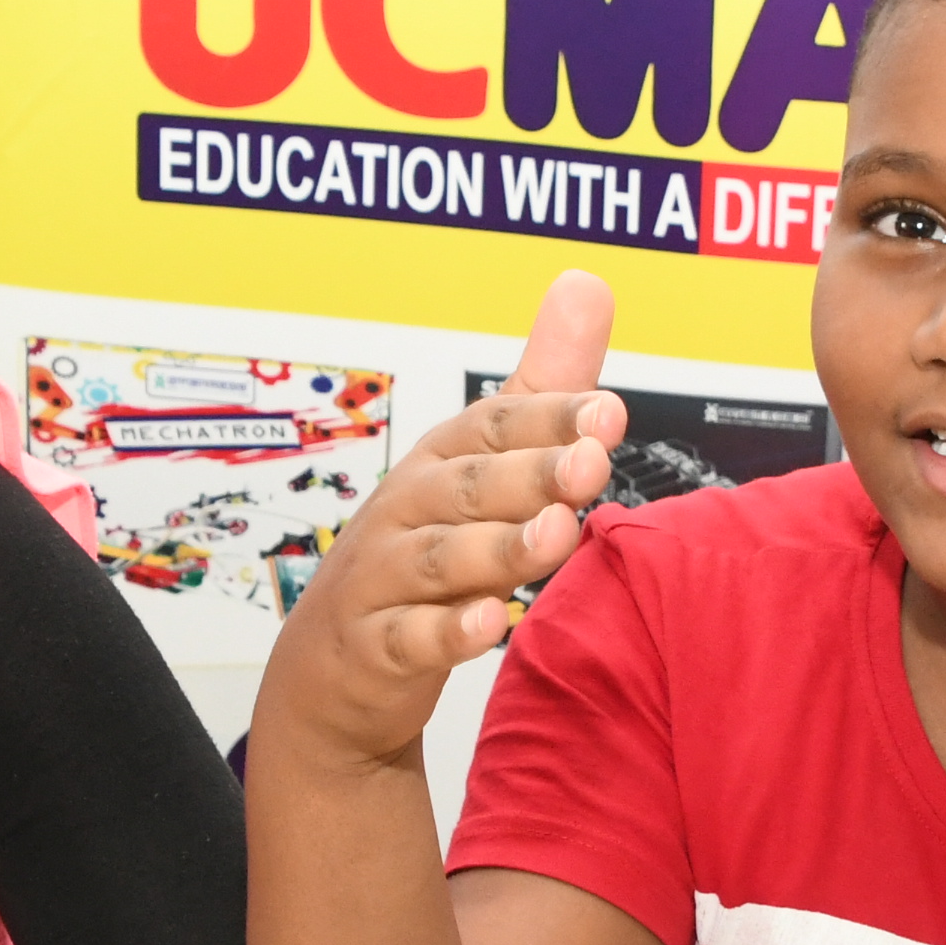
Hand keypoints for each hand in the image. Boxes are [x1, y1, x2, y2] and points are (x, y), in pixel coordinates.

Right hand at [261, 270, 624, 769]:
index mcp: (444, 460)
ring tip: (557, 535)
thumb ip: (541, 387)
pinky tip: (493, 625)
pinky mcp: (377, 645)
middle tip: (591, 464)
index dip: (549, 417)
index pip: (494, 426)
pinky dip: (450, 632)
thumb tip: (587, 284)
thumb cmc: (425, 547)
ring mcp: (387, 578)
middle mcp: (411, 509)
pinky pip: (411, 637)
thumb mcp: (484, 465)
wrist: (338, 660)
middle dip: (532, 473)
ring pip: (443, 558)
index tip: (608, 411)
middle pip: (471, 486)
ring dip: (502, 548)